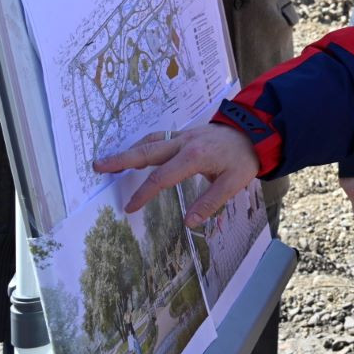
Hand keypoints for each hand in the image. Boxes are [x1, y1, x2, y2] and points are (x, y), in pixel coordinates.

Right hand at [93, 124, 258, 227]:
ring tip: (109, 162)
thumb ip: (211, 202)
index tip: (129, 207)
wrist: (255, 131)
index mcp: (195, 156)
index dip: (144, 193)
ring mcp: (184, 135)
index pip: (162, 177)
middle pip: (147, 151)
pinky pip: (158, 137)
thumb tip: (189, 222)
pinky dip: (143, 144)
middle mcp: (184, 143)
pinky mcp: (185, 133)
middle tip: (98, 166)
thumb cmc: (244, 158)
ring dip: (129, 151)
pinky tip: (135, 152)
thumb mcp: (234, 182)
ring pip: (151, 141)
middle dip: (121, 160)